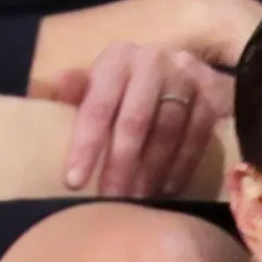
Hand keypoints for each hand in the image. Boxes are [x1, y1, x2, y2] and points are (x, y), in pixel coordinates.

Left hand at [62, 43, 233, 196]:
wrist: (180, 69)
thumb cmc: (127, 86)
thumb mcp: (98, 84)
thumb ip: (76, 91)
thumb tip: (49, 89)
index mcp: (117, 59)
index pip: (98, 104)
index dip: (85, 145)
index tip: (73, 183)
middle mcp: (152, 60)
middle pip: (135, 121)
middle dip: (120, 166)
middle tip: (111, 202)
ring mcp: (186, 73)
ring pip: (167, 130)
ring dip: (151, 172)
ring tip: (139, 202)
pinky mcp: (212, 91)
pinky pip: (197, 134)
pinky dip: (182, 166)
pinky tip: (168, 190)